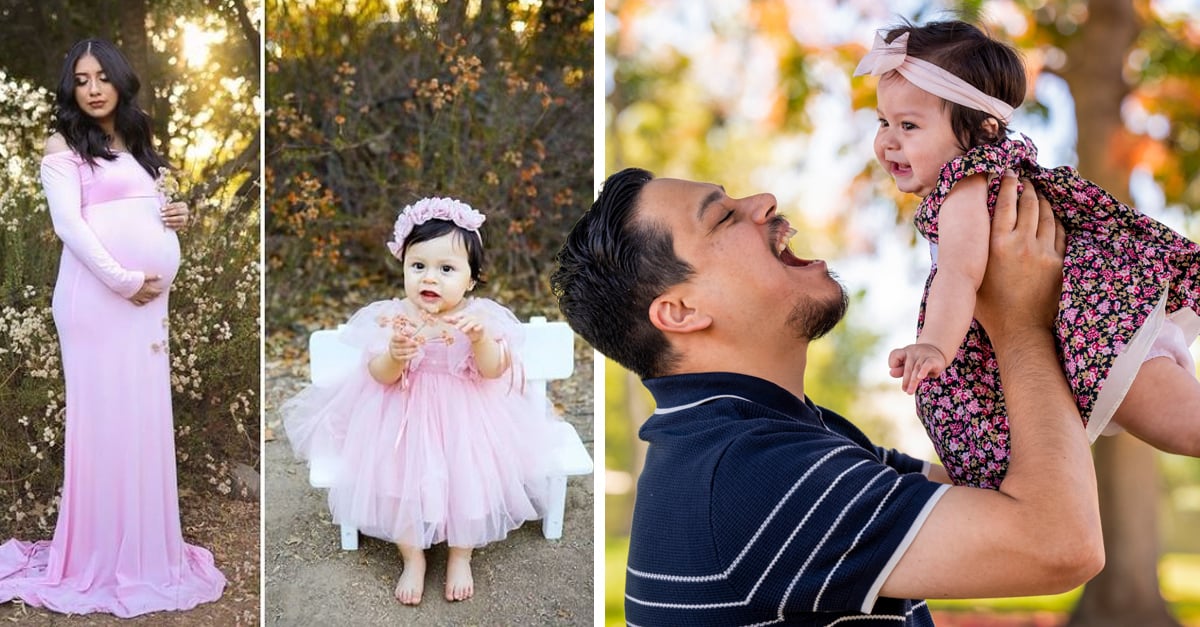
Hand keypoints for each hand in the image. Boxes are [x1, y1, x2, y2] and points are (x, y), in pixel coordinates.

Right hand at [129, 274, 162, 305]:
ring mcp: (137, 297)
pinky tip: (143, 303)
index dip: (159, 291)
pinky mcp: (132, 299)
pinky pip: (138, 303)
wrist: (123, 282)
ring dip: (150, 299)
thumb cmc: (134, 278)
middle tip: (158, 294)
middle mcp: (143, 294)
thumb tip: (160, 276)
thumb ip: (153, 277)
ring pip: (146, 300)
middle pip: (151, 296)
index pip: (156, 292)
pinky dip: (142, 304)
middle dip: (155, 295)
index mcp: (147, 289)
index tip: (161, 291)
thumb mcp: (145, 276)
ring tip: (152, 298)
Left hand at [161, 201, 189, 230]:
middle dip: (169, 213)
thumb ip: (166, 206)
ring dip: (170, 219)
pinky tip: (166, 224)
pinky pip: (178, 224)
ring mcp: (186, 217)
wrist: (176, 217)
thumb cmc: (171, 210)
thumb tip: (160, 208)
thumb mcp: (170, 206)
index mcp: (183, 205)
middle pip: (178, 211)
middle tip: (161, 214)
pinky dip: (172, 224)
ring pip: (179, 218)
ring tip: (163, 219)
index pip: (175, 205)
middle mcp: (186, 211)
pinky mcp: (184, 224)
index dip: (168, 207)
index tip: (161, 209)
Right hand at [387, 331, 420, 362]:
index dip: (401, 338)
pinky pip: (405, 357)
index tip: (407, 338)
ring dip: (412, 350)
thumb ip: (409, 335)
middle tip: (417, 343)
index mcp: (393, 339)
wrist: (397, 355)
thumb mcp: (404, 338)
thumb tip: (415, 333)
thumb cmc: (402, 344)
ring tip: (417, 348)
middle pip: (401, 344)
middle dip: (410, 344)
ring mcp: (394, 352)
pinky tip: (416, 354)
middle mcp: (392, 345)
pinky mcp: (397, 358)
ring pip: (404, 351)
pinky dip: (411, 356)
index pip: (396, 337)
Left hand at [443, 313, 489, 343]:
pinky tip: (475, 329)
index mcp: (465, 316)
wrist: (477, 333)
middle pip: (465, 319)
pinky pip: (480, 326)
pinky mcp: (481, 326)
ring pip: (472, 323)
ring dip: (468, 326)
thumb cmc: (466, 326)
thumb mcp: (458, 323)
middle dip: (460, 323)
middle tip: (455, 328)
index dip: (456, 316)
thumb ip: (451, 320)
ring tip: (463, 331)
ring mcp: (476, 321)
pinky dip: (478, 327)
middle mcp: (470, 317)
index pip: (460, 315)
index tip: (452, 319)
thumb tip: (442, 318)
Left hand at [888, 343, 948, 393]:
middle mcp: (913, 351)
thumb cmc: (918, 361)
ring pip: (917, 369)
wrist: (938, 352)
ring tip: (910, 391)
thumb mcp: (908, 365)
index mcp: (905, 352)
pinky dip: (923, 371)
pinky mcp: (933, 359)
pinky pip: (927, 364)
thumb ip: (899, 370)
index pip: (895, 354)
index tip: (894, 370)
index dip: (893, 363)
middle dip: (906, 380)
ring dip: (913, 381)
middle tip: (905, 390)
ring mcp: (923, 355)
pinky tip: (920, 377)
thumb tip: (891, 372)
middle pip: (907, 367)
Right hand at [975, 172, 1064, 335]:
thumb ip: (968, 254)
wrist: (1020, 330)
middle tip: (1023, 178)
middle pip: (1029, 203)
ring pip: (1046, 215)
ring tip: (1037, 192)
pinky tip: (1050, 215)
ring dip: (1042, 200)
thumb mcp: (971, 276)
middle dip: (1027, 186)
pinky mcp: (1057, 262)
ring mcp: (1043, 252)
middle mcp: (1021, 244)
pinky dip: (1054, 219)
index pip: (1006, 202)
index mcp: (997, 245)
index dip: (1007, 182)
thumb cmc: (989, 307)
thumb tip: (954, 238)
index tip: (1007, 171)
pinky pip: (1059, 232)